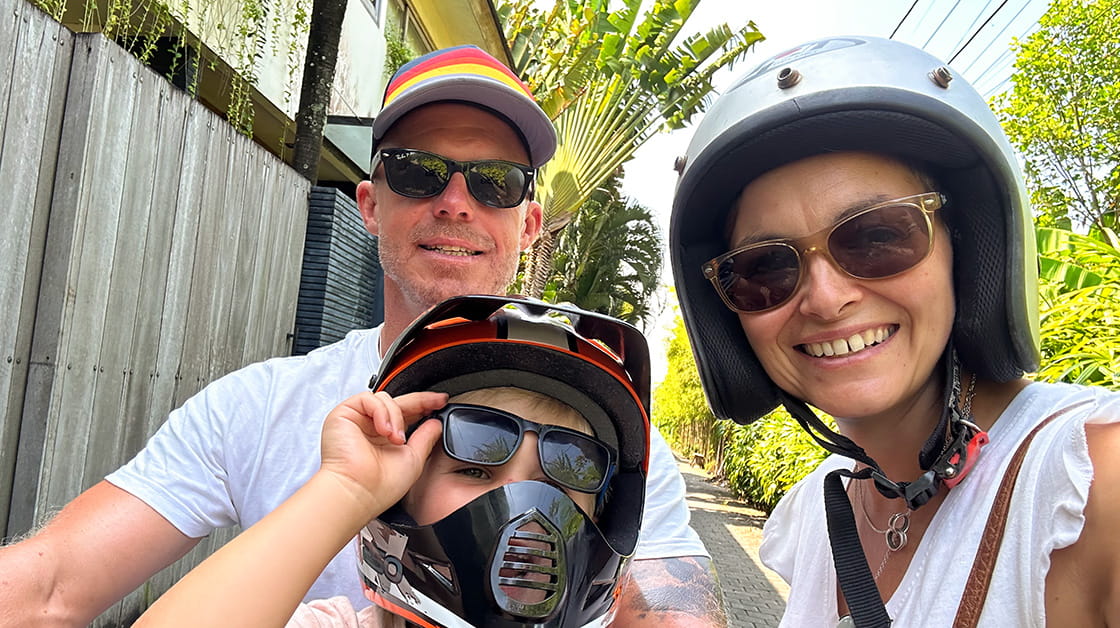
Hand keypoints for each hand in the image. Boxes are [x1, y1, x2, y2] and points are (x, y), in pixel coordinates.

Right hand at [318, 390, 447, 515]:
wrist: (357, 493)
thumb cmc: (379, 487)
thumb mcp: (413, 459)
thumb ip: (425, 438)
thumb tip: (436, 423)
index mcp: (386, 439)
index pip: (406, 414)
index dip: (424, 405)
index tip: (441, 401)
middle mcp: (371, 428)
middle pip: (397, 403)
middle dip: (419, 401)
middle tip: (435, 402)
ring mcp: (358, 421)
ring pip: (385, 399)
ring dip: (396, 416)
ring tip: (396, 439)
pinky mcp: (343, 415)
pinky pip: (368, 399)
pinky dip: (381, 412)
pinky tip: (384, 431)